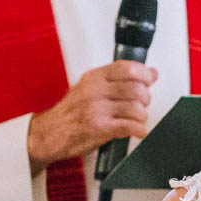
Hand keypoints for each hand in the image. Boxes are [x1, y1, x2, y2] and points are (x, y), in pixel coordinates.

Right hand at [27, 61, 156, 172]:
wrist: (49, 133)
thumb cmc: (70, 112)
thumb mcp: (90, 87)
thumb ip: (119, 80)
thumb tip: (151, 73)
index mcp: (94, 77)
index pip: (127, 68)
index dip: (144, 74)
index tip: (149, 80)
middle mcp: (95, 90)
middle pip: (136, 88)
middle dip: (145, 99)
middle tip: (141, 105)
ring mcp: (97, 109)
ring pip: (136, 108)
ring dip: (142, 117)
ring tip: (136, 120)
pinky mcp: (99, 128)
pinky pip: (130, 126)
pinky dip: (139, 130)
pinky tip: (137, 131)